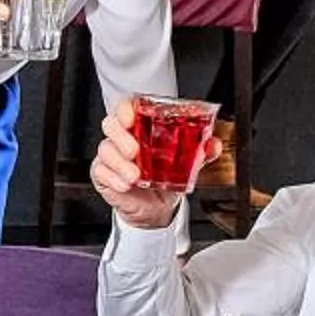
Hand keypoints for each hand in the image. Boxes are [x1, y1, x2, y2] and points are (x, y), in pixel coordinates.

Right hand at [89, 97, 209, 231]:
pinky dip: (113, 178)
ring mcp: (111, 156)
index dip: (125, 108)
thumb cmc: (165, 178)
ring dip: (120, 162)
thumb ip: (200, 152)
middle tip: (135, 150)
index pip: (127, 107)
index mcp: (141, 127)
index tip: (132, 116)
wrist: (156, 208)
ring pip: (105, 149)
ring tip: (135, 175)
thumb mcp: (186, 164)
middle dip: (121, 136)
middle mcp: (123, 137)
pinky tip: (125, 184)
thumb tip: (213, 145)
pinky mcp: (103, 174)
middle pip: (110, 124)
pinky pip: (101, 172)